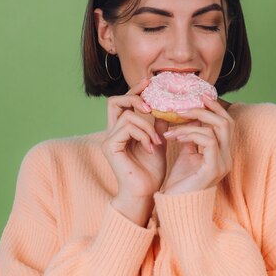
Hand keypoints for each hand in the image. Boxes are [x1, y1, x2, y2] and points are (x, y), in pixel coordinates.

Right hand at [101, 77, 169, 201]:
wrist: (145, 194)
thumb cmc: (151, 172)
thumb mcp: (158, 142)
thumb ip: (158, 124)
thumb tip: (167, 107)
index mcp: (122, 130)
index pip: (123, 103)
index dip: (135, 90)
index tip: (149, 82)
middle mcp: (112, 133)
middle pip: (114, 101)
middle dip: (134, 98)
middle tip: (151, 106)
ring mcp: (108, 139)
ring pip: (126, 115)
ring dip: (146, 125)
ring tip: (156, 141)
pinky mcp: (110, 146)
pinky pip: (127, 127)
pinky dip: (143, 134)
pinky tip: (151, 148)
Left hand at [161, 96, 234, 194]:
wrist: (175, 206)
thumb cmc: (179, 183)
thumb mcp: (185, 154)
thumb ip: (190, 136)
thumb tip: (185, 115)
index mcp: (222, 153)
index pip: (226, 123)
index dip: (214, 108)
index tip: (198, 97)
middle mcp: (227, 157)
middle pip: (227, 121)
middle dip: (206, 109)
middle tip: (183, 106)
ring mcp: (222, 164)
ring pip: (217, 128)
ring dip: (192, 122)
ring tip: (172, 125)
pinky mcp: (213, 169)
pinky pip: (208, 141)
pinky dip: (190, 134)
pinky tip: (174, 137)